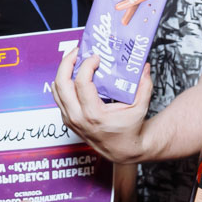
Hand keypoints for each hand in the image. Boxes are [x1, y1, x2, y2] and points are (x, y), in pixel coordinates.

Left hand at [51, 47, 152, 161]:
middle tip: (77, 51)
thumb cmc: (129, 129)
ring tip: (74, 59)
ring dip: (63, 71)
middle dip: (67, 63)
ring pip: (56, 90)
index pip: (82, 84)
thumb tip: (144, 66)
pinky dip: (63, 83)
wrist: (121, 150)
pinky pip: (59, 97)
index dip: (86, 65)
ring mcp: (70, 119)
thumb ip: (144, 86)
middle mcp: (77, 118)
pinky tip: (73, 74)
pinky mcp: (67, 120)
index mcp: (93, 115)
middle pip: (61, 84)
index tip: (96, 57)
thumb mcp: (140, 108)